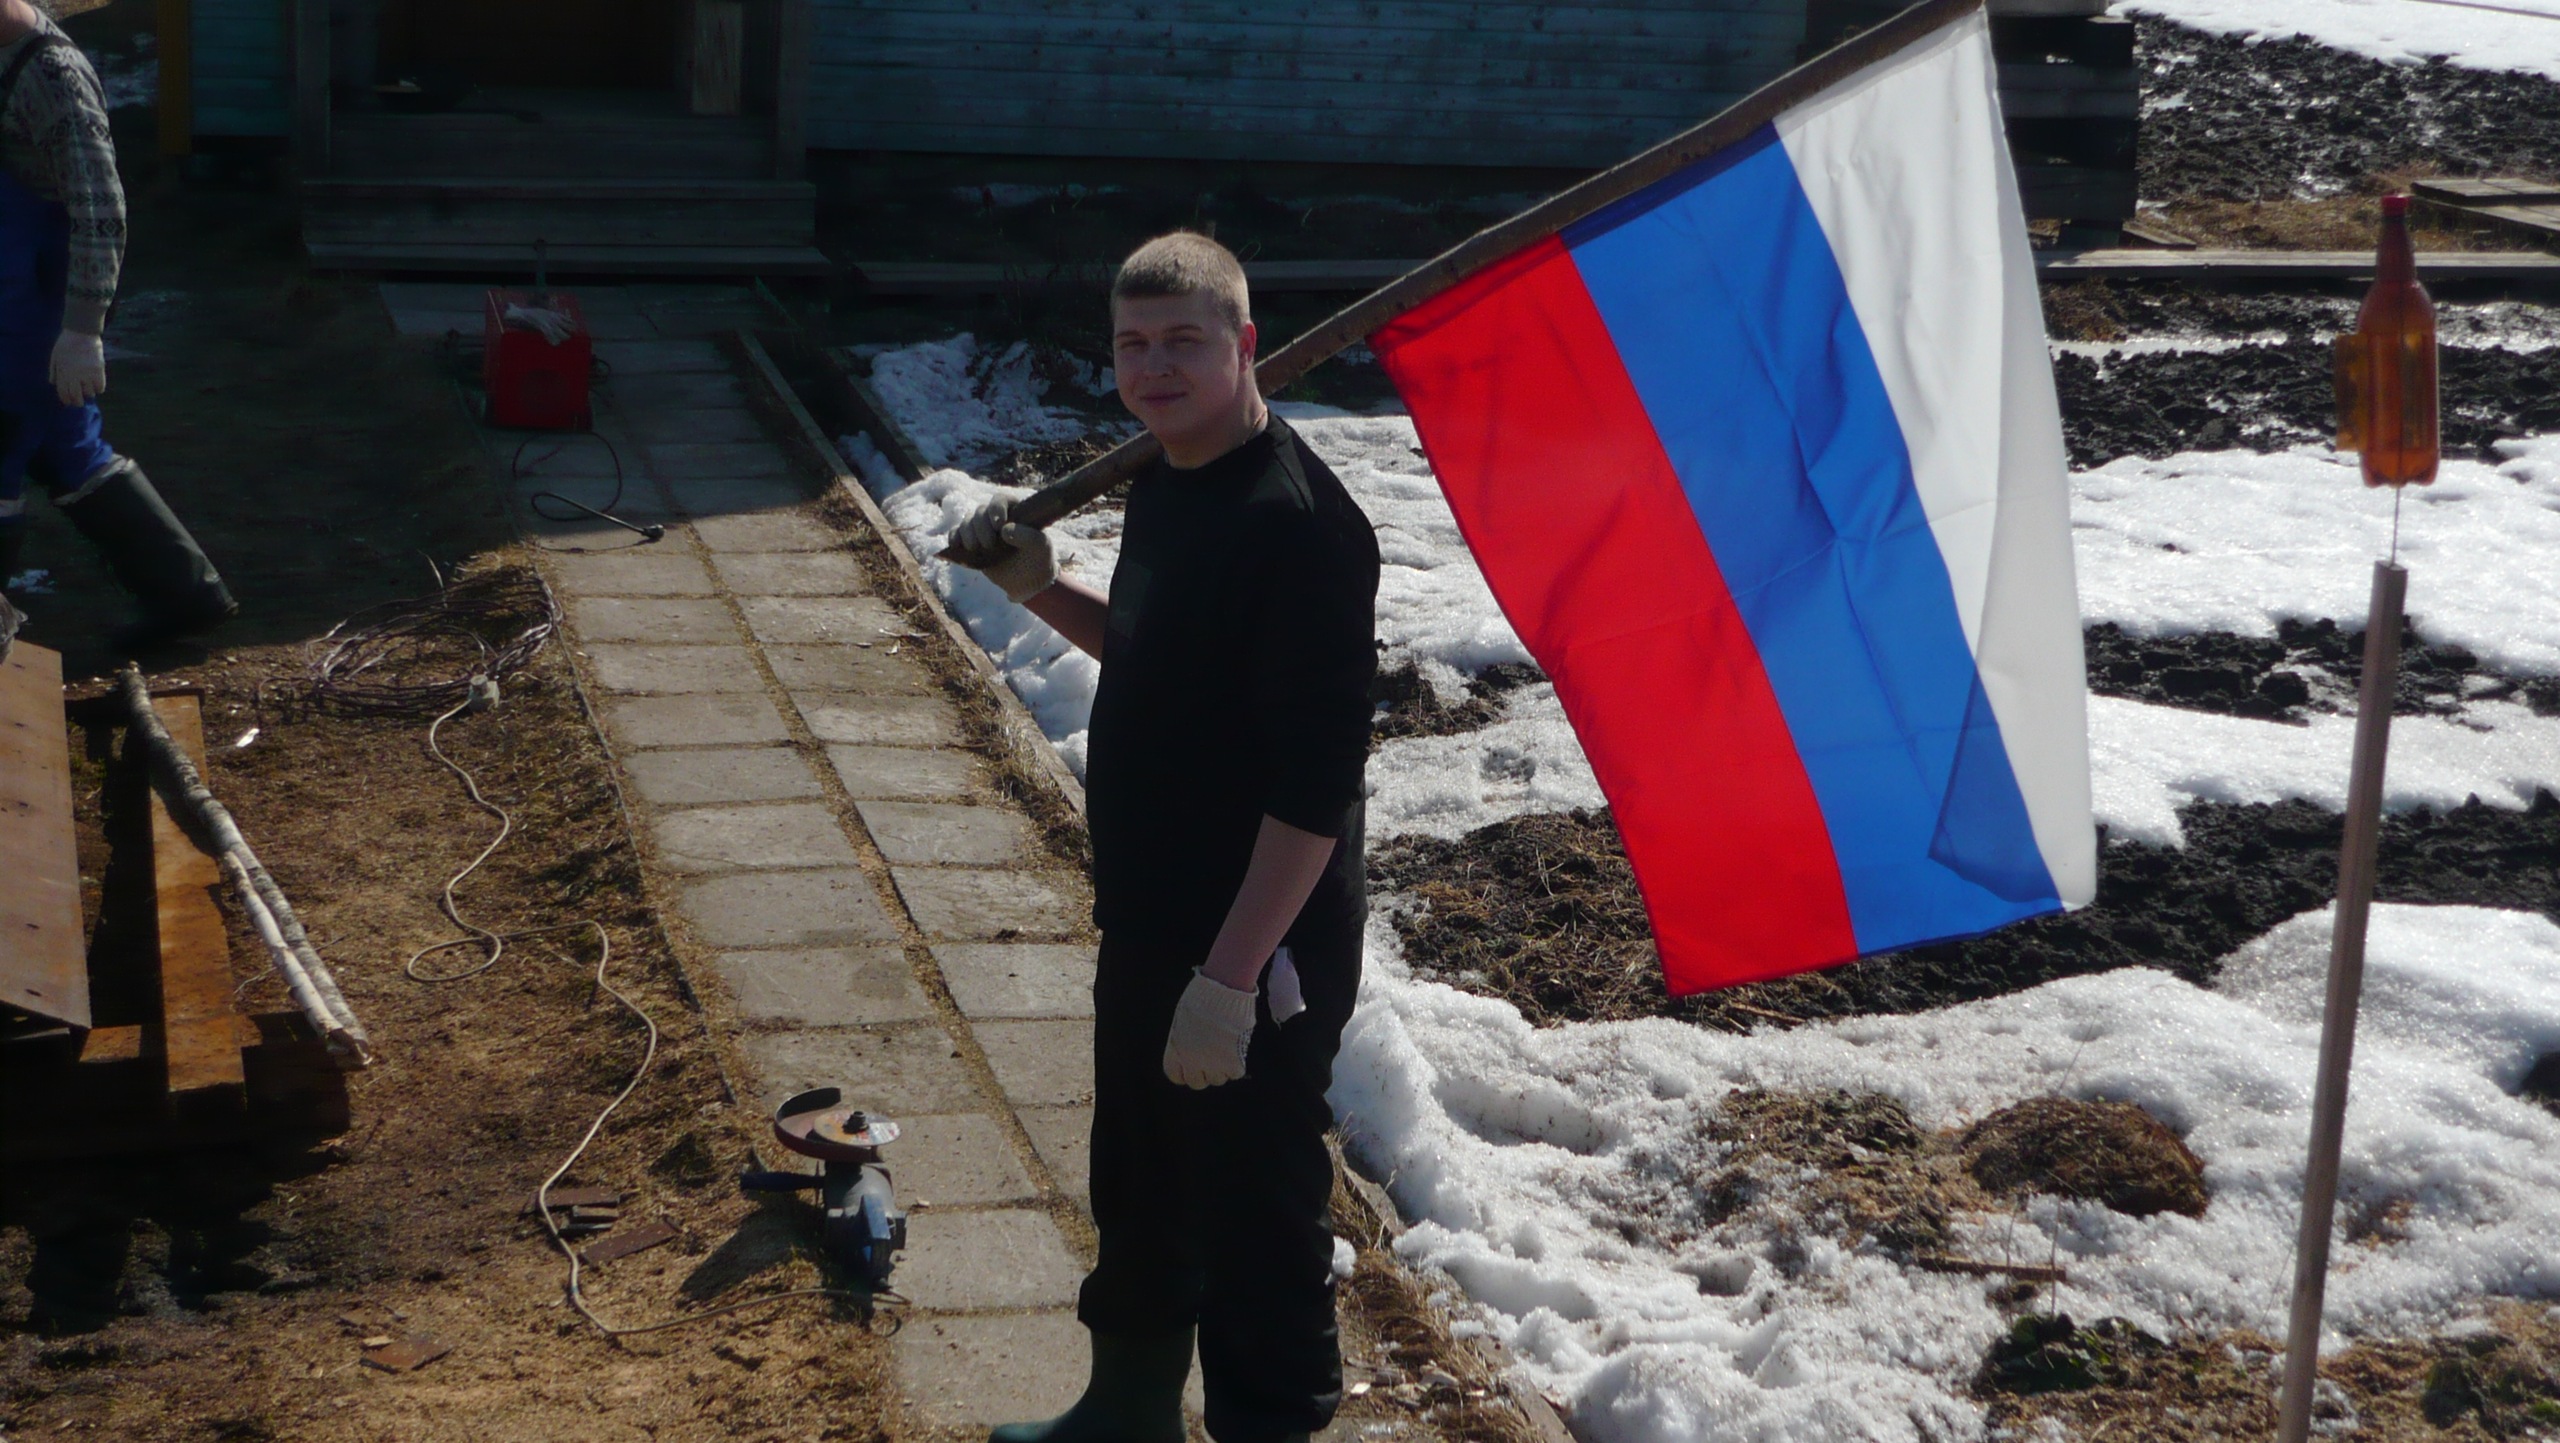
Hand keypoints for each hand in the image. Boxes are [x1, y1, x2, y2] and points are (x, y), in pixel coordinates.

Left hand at [50, 330, 104, 406]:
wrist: (81, 333)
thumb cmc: (66, 343)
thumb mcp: (55, 356)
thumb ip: (54, 371)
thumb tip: (53, 383)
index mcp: (63, 372)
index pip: (64, 392)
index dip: (66, 400)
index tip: (68, 402)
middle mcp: (75, 375)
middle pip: (77, 397)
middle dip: (77, 402)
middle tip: (79, 401)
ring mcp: (87, 373)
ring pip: (89, 393)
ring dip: (88, 393)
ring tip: (88, 389)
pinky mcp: (98, 370)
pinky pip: (100, 387)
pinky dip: (98, 388)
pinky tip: (96, 385)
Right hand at [951, 498, 1057, 603]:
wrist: (1027, 581)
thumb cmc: (1038, 559)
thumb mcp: (1041, 548)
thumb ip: (1028, 537)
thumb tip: (1005, 530)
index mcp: (1014, 510)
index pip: (1000, 499)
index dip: (996, 509)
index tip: (999, 524)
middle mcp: (996, 516)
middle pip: (980, 511)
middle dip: (981, 527)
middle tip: (989, 545)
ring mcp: (982, 529)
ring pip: (967, 522)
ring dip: (967, 533)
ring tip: (975, 548)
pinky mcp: (970, 542)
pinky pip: (956, 534)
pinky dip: (954, 539)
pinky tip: (957, 547)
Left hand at [1163, 969, 1256, 1088]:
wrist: (1223, 988)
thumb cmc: (1203, 996)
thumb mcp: (1183, 1018)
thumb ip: (1184, 1039)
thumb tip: (1192, 1050)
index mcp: (1175, 1049)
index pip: (1175, 1075)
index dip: (1185, 1072)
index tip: (1193, 1066)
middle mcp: (1191, 1060)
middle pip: (1196, 1082)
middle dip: (1204, 1073)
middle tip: (1212, 1059)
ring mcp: (1212, 1063)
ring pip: (1217, 1079)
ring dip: (1221, 1068)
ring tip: (1225, 1050)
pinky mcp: (1233, 1062)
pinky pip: (1234, 1073)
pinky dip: (1236, 1065)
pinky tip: (1236, 1049)